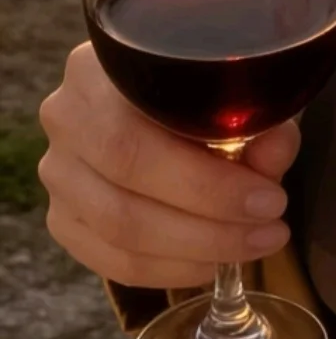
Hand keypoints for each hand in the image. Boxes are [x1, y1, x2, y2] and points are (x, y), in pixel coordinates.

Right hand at [39, 44, 300, 288]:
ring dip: (194, 252)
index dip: (205, 184)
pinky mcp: (63, 217)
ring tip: (253, 245)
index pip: (135, 143)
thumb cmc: (197, 80)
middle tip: (270, 227)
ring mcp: (59, 172)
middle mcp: (66, 118)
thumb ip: (256, 117)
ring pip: (119, 235)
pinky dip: (169, 269)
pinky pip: (113, 260)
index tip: (269, 199)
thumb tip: (274, 152)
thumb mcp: (229, 86)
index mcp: (95, 69)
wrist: (153, 84)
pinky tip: (213, 261)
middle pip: (126, 198)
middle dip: (208, 224)